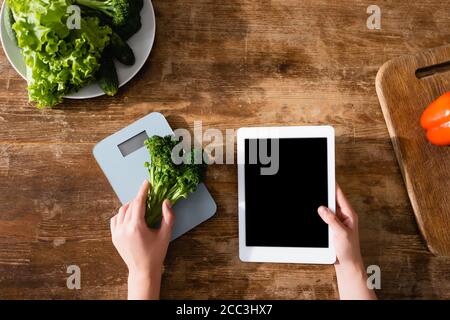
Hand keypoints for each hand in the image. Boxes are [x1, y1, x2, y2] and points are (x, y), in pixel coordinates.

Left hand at [110, 180, 174, 299]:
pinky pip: (115, 220)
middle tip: (148, 197)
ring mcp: (117, 233)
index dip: (143, 190)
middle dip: (139, 199)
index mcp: (136, 227)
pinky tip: (130, 216)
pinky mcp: (114, 237)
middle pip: (130, 205)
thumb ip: (168, 216)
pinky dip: (122, 214)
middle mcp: (124, 228)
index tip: (147, 182)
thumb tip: (166, 201)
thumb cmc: (156, 253)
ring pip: (121, 211)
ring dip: (130, 206)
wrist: (143, 270)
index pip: (139, 202)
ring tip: (140, 207)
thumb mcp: (166, 234)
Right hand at [317, 184, 375, 299]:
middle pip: (332, 199)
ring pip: (327, 208)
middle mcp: (344, 215)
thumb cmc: (348, 250)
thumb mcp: (340, 233)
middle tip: (316, 183)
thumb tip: (322, 208)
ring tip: (313, 198)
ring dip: (321, 204)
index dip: (333, 184)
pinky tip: (313, 213)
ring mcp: (337, 221)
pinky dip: (319, 213)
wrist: (347, 264)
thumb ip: (331, 219)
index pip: (339, 195)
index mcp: (349, 214)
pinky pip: (324, 216)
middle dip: (324, 192)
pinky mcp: (332, 227)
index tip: (327, 175)